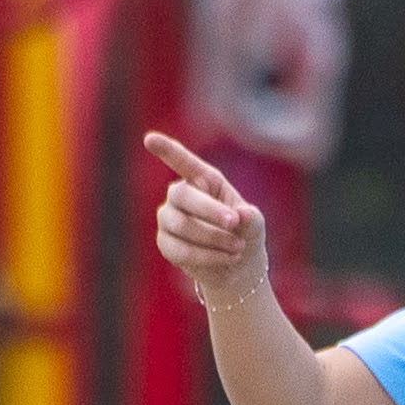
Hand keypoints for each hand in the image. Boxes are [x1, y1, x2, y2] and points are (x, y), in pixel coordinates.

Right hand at [150, 134, 273, 312]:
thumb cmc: (245, 233)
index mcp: (204, 180)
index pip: (183, 162)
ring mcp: (169, 219)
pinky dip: (208, 256)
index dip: (167, 150)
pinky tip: (227, 258)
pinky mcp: (166, 243)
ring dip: (213, 237)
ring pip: (182, 224)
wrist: (236, 265)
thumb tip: (240, 216)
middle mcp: (180, 195)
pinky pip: (180, 249)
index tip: (149, 139)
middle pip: (182, 196)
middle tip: (234, 223)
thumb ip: (250, 217)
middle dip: (209, 210)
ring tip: (238, 248)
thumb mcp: (255, 222)